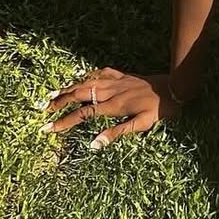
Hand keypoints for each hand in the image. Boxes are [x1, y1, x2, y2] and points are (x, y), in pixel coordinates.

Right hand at [35, 66, 184, 150]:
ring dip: (68, 88)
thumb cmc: (160, 109)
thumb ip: (117, 133)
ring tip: (52, 94)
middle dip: (59, 101)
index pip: (82, 114)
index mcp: (113, 106)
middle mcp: (111, 91)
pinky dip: (87, 75)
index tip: (47, 129)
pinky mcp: (123, 75)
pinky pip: (101, 73)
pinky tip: (82, 77)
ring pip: (86, 82)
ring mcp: (116, 81)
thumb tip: (93, 145)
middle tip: (43, 109)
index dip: (63, 122)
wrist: (175, 86)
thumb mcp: (142, 125)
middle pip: (79, 95)